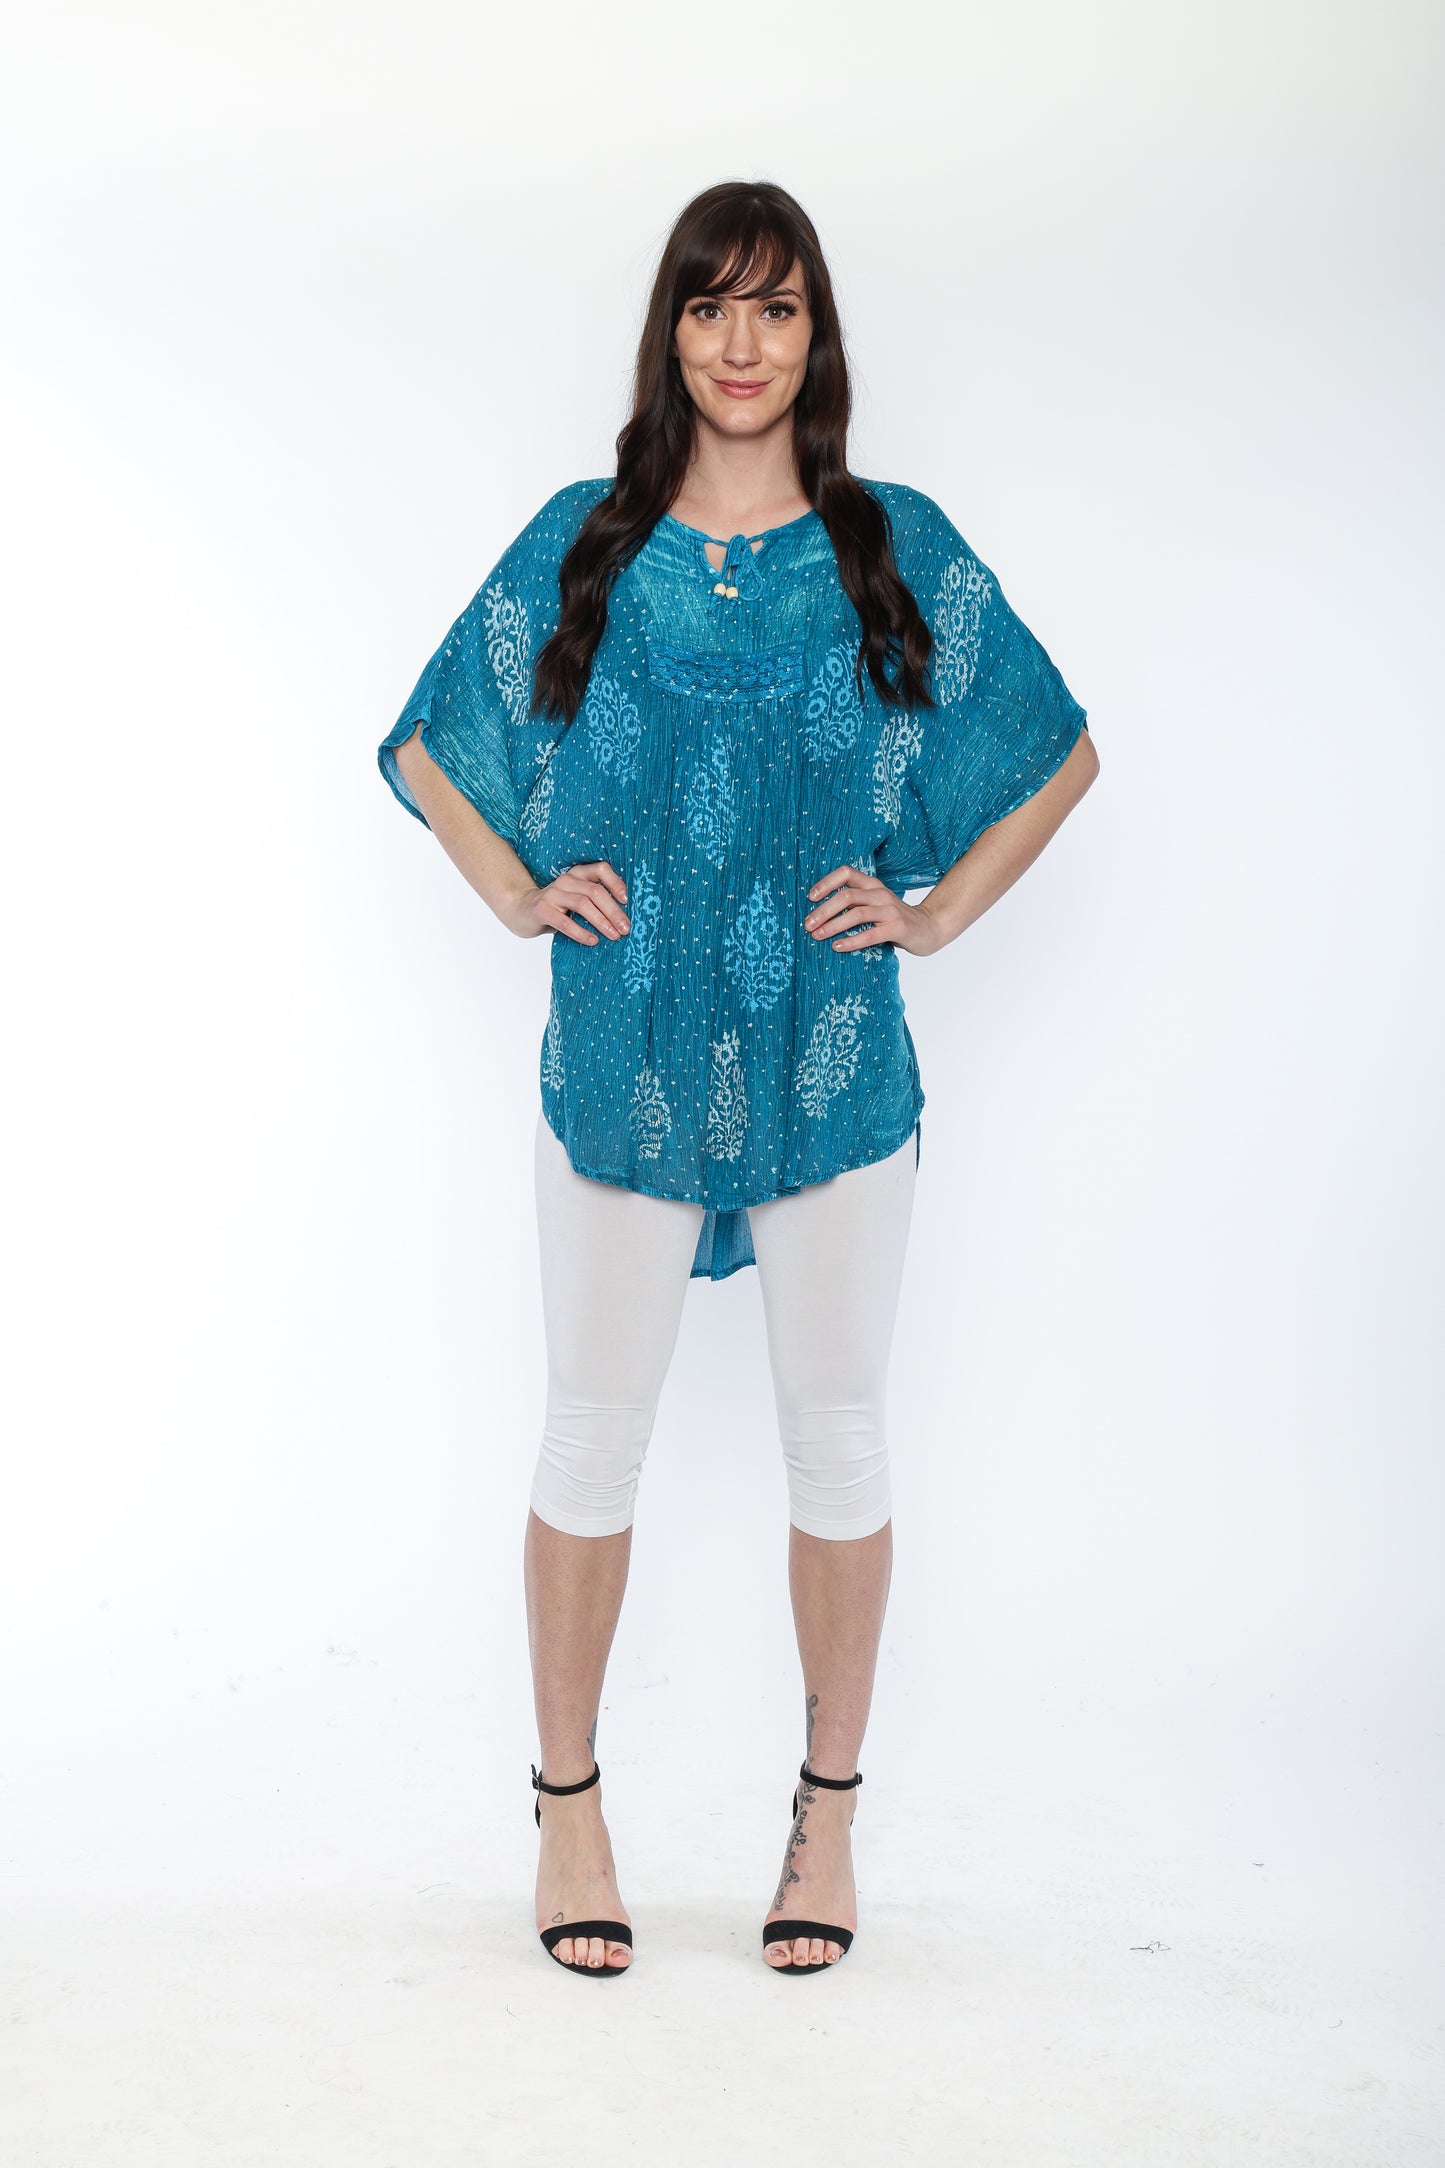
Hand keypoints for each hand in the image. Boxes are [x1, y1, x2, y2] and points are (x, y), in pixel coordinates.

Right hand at [500, 860, 631, 944]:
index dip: (616, 883)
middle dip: (614, 911)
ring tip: (614, 935)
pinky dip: (581, 932)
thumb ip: (594, 901)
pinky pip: (565, 922)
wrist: (521, 910)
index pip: (601, 869)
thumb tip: (624, 918)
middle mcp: (565, 880)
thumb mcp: (576, 898)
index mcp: (577, 874)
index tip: (627, 901)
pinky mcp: (541, 910)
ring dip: (602, 921)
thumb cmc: (556, 907)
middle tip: (626, 928)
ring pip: (583, 904)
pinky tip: (592, 941)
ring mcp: (552, 894)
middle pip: (595, 891)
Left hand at [803, 865, 949, 957]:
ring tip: (817, 936)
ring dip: (833, 925)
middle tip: (807, 924)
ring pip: (856, 913)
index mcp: (872, 884)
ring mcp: (890, 910)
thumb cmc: (894, 919)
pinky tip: (837, 947)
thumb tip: (818, 912)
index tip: (810, 898)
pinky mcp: (897, 928)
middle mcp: (880, 893)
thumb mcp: (875, 904)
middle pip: (846, 895)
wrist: (929, 928)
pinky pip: (870, 934)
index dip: (826, 882)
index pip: (846, 872)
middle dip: (823, 910)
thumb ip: (855, 903)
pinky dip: (851, 941)